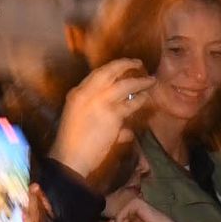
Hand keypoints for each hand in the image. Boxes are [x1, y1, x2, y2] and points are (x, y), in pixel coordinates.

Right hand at [49, 59, 154, 177]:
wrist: (70, 158)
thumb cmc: (72, 144)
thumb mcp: (77, 121)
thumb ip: (96, 114)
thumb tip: (122, 126)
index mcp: (76, 94)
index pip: (96, 74)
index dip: (112, 68)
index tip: (122, 66)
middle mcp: (87, 93)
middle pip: (110, 71)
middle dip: (126, 64)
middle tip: (137, 63)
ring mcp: (101, 102)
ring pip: (125, 85)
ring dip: (140, 82)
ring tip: (150, 80)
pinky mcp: (113, 114)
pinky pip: (132, 103)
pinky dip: (141, 100)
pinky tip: (146, 98)